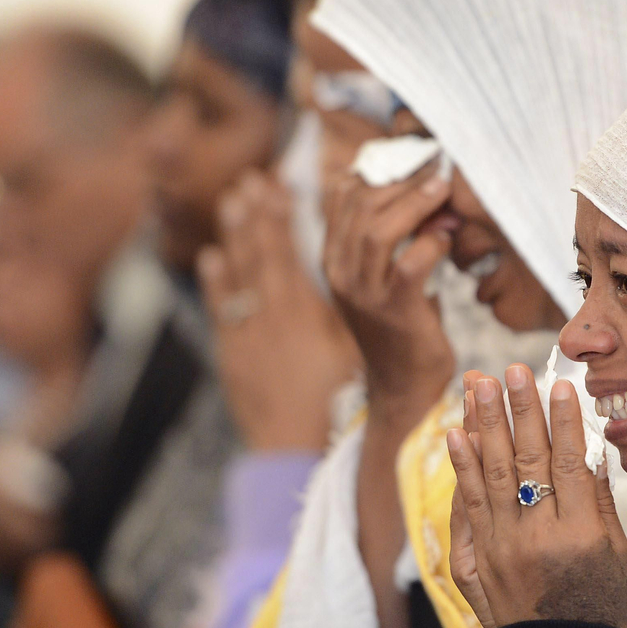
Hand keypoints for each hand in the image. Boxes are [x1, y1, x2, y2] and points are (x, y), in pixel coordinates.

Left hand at [200, 172, 360, 451]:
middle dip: (259, 211)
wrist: (299, 448)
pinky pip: (220, 308)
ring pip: (239, 272)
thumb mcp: (364, 344)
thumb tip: (416, 248)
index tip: (285, 182)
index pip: (293, 246)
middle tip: (256, 179)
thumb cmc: (342, 403)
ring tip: (235, 199)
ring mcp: (249, 333)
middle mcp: (272, 314)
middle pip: (263, 250)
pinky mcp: (234, 354)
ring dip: (236, 233)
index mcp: (307, 309)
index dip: (286, 212)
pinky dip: (216, 280)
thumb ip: (379, 297)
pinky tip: (211, 257)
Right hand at [321, 160, 455, 416]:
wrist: (403, 385)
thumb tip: (419, 184)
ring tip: (442, 188)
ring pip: (378, 231)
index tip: (411, 154)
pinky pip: (409, 264)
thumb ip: (389, 233)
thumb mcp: (383, 273)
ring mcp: (363, 293)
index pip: (341, 194)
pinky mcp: (393, 311)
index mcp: (332, 256)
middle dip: (400, 178)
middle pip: (358, 205)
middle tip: (435, 165)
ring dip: (414, 203)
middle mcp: (339, 272)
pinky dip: (431, 243)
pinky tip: (449, 235)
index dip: (376, 166)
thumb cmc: (402, 322)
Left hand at [445, 365, 626, 627]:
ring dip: (483, 424)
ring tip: (478, 384)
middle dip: (518, 410)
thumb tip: (591, 447)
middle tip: (511, 369)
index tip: (560, 385)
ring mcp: (500, 548)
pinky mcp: (476, 559)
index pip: (571, 463)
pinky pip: (466, 504)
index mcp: (581, 536)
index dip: (564, 422)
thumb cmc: (598, 606)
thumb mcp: (618, 555)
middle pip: (526, 461)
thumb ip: (601, 500)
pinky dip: (460, 466)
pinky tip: (456, 432)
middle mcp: (537, 538)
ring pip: (490, 474)